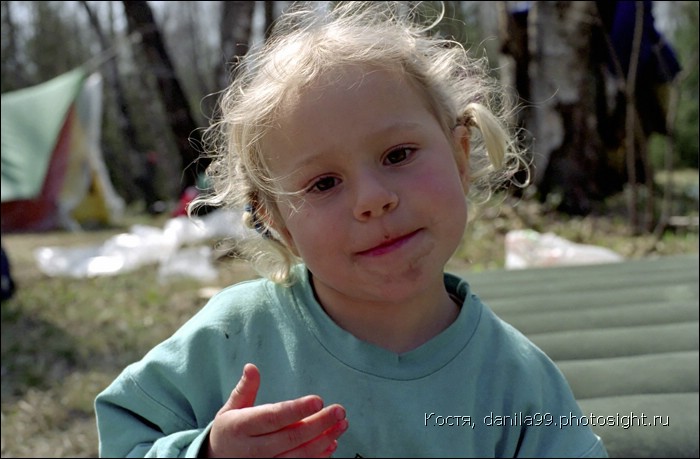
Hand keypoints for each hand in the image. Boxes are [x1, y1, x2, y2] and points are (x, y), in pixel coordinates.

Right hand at [206, 363, 347, 457]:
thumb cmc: (230, 431)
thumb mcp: (231, 408)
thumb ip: (245, 389)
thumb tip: (252, 367)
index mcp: (241, 427)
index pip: (272, 417)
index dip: (297, 410)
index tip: (318, 400)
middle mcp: (253, 449)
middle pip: (291, 436)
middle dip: (319, 424)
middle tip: (339, 411)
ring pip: (299, 455)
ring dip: (324, 440)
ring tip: (341, 424)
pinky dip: (318, 457)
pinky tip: (332, 443)